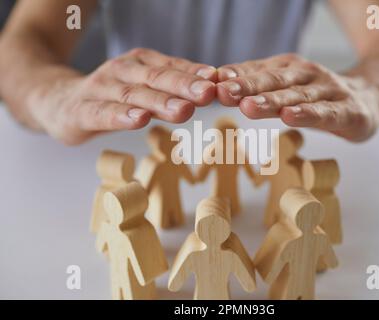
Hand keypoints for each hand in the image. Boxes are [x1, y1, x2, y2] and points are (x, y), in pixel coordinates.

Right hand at [30, 48, 216, 144]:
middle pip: (156, 78)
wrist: (60, 101)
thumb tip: (211, 87)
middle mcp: (122, 70)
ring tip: (183, 110)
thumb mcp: (144, 87)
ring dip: (160, 102)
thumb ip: (173, 88)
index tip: (218, 81)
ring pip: (133, 94)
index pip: (171, 67)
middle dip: (184, 86)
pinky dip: (122, 116)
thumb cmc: (112, 96)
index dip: (194, 74)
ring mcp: (100, 89)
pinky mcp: (82, 110)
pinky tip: (140, 120)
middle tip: (208, 94)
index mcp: (140, 63)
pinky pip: (104, 113)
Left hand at [216, 54, 378, 141]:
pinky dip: (308, 115)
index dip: (234, 77)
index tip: (210, 83)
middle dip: (246, 87)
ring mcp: (328, 91)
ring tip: (249, 107)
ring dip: (272, 101)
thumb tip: (217, 83)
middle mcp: (307, 75)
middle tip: (222, 93)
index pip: (258, 71)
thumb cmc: (319, 95)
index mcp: (289, 69)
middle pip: (273, 81)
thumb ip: (257, 85)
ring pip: (297, 96)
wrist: (370, 96)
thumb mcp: (287, 86)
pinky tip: (290, 118)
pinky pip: (326, 113)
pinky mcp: (348, 110)